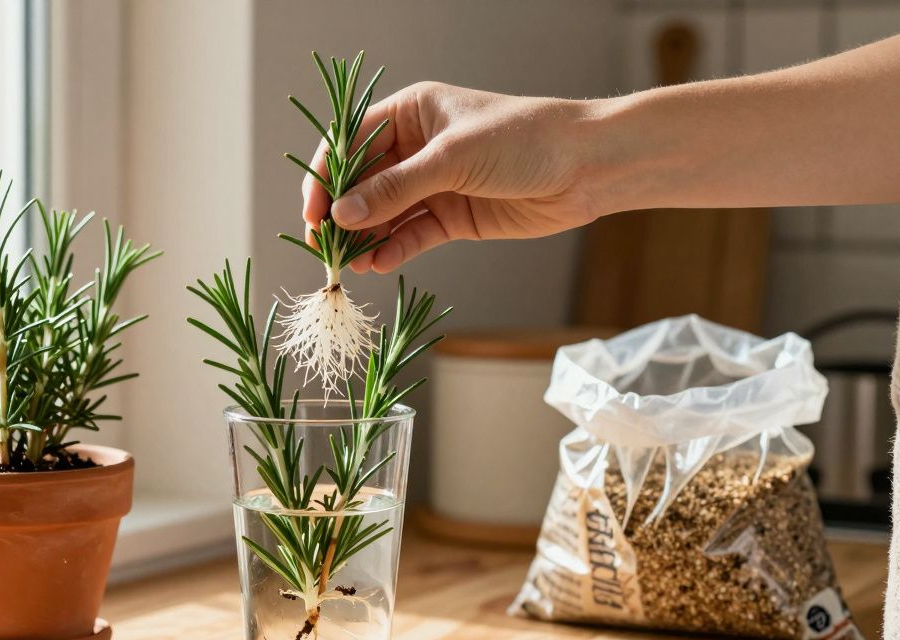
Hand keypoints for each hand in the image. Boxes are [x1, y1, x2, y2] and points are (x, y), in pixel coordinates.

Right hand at [301, 82, 600, 272]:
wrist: (586, 167)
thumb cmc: (523, 140)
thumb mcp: (452, 159)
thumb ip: (395, 189)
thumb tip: (343, 214)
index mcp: (411, 114)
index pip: (350, 142)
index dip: (326, 175)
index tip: (312, 210)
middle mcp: (416, 149)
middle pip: (362, 184)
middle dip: (342, 215)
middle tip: (325, 247)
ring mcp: (433, 185)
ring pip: (384, 215)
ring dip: (365, 239)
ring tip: (350, 265)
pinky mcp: (452, 218)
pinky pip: (410, 236)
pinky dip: (393, 251)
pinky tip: (378, 265)